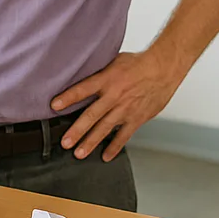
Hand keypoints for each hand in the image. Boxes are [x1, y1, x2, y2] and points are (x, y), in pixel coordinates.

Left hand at [50, 50, 184, 160]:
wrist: (164, 68)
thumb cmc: (140, 63)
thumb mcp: (116, 61)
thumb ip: (100, 73)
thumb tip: (83, 77)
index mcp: (107, 79)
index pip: (84, 88)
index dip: (68, 97)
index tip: (54, 106)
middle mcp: (115, 95)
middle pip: (92, 115)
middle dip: (77, 130)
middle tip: (65, 143)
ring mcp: (126, 108)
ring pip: (105, 128)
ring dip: (91, 141)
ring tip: (79, 153)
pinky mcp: (137, 117)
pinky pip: (124, 135)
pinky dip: (115, 147)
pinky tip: (105, 156)